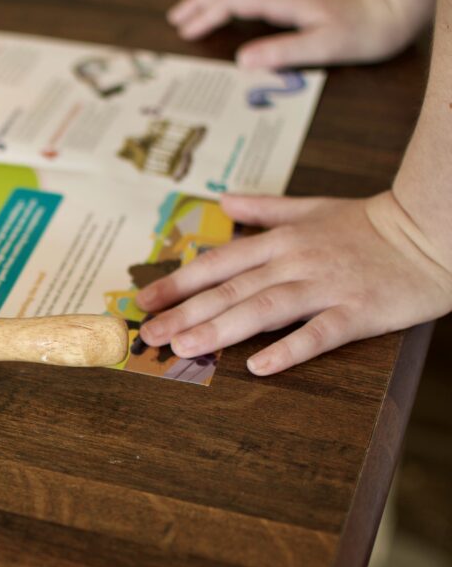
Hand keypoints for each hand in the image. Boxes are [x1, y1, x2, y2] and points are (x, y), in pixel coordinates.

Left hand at [135, 191, 451, 374]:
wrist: (435, 229)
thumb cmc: (371, 223)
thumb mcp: (312, 207)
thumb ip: (265, 208)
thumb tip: (224, 200)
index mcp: (281, 240)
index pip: (217, 264)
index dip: (178, 283)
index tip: (143, 301)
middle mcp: (295, 261)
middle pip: (230, 290)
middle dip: (185, 312)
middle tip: (149, 334)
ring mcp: (326, 286)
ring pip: (264, 308)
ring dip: (221, 328)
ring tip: (185, 348)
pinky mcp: (358, 311)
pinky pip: (319, 333)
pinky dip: (290, 349)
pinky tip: (260, 366)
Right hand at [167, 0, 434, 68]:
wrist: (388, 9)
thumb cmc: (360, 31)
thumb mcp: (324, 47)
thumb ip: (282, 52)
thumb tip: (242, 60)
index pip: (234, 0)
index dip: (207, 15)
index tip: (187, 32)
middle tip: (176, 19)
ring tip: (189, 9)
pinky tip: (222, 1)